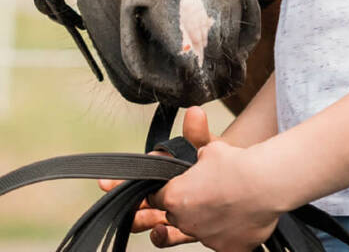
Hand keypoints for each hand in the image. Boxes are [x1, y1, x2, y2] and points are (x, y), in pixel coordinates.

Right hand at [98, 107, 217, 245]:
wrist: (242, 186)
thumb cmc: (219, 162)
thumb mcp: (209, 147)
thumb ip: (198, 134)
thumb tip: (195, 112)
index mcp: (168, 168)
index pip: (144, 171)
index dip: (125, 177)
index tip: (106, 182)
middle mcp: (168, 190)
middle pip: (142, 198)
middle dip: (129, 201)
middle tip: (122, 205)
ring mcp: (176, 210)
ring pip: (151, 218)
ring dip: (141, 219)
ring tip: (139, 220)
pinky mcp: (187, 227)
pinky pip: (170, 235)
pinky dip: (161, 236)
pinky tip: (160, 232)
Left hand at [147, 133, 279, 251]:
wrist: (264, 183)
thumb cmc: (235, 164)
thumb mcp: (209, 146)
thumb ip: (195, 148)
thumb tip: (195, 139)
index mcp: (175, 197)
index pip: (158, 198)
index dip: (168, 190)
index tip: (179, 185)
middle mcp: (186, 222)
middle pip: (177, 216)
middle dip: (187, 205)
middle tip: (205, 191)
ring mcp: (206, 239)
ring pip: (200, 230)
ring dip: (207, 219)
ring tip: (226, 201)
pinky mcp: (227, 250)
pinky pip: (223, 241)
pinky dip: (229, 231)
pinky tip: (239, 215)